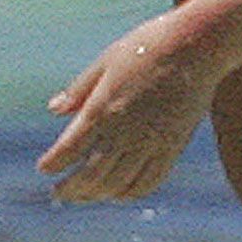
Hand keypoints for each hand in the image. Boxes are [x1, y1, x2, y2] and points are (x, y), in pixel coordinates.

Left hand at [37, 20, 214, 202]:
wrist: (197, 45)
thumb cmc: (148, 45)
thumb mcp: (107, 60)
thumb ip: (80, 89)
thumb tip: (53, 109)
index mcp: (103, 107)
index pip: (70, 149)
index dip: (53, 163)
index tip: (44, 169)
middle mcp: (125, 131)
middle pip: (91, 175)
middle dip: (71, 188)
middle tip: (59, 193)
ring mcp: (151, 142)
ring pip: (118, 184)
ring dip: (97, 195)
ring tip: (85, 196)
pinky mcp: (173, 147)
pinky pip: (149, 181)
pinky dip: (130, 193)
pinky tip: (120, 193)